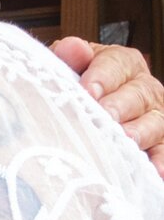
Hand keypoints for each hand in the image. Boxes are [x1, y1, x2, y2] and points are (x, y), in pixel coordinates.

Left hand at [52, 37, 163, 175]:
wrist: (83, 111)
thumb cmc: (72, 88)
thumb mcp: (66, 69)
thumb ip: (66, 58)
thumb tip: (72, 48)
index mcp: (122, 63)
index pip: (115, 64)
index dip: (102, 77)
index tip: (88, 90)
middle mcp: (144, 87)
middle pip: (138, 94)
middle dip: (120, 105)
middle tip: (105, 117)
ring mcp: (156, 116)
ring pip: (155, 122)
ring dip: (140, 132)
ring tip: (125, 141)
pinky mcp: (160, 142)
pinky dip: (161, 161)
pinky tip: (156, 172)